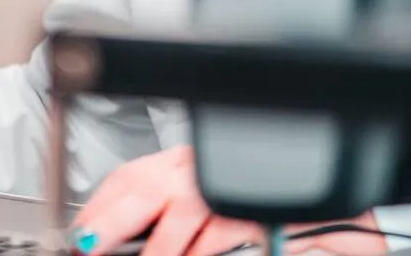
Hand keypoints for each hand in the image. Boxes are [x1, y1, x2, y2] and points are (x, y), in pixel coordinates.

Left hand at [70, 146, 387, 255]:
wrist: (331, 216)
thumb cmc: (265, 214)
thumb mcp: (205, 215)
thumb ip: (168, 224)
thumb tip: (114, 242)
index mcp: (185, 162)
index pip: (130, 176)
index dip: (99, 207)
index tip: (79, 234)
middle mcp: (204, 165)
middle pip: (144, 184)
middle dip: (109, 220)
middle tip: (88, 246)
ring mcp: (231, 184)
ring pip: (180, 211)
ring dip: (158, 247)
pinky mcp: (259, 206)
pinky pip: (220, 230)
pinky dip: (199, 251)